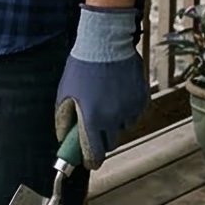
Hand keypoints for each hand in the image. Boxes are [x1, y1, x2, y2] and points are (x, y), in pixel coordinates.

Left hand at [54, 6, 145, 166]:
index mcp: (92, 119)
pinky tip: (117, 92)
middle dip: (101, 139)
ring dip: (114, 122)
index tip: (88, 162)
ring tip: (105, 101)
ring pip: (122, 127)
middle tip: (94, 127)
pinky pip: (133, 113)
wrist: (106, 42)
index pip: (95, 154)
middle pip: (110, 144)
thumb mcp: (65, 92)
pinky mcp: (141, 99)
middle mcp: (113, 118)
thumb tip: (64, 138)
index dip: (90, 161)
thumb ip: (63, 119)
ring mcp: (130, 109)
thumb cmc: (81, 66)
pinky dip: (126, 109)